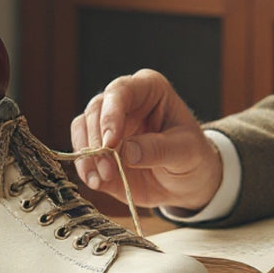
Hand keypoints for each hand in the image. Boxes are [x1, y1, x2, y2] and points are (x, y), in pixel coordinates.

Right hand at [70, 69, 222, 210]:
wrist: (185, 181)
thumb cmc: (192, 156)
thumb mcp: (187, 152)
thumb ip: (159, 149)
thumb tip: (127, 152)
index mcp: (148, 90)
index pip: (121, 91)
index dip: (111, 115)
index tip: (110, 142)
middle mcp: (123, 102)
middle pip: (95, 110)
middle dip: (97, 140)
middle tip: (109, 168)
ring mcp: (107, 124)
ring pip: (82, 128)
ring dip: (88, 155)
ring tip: (103, 178)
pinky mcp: (98, 147)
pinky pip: (81, 152)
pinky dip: (85, 168)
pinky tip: (96, 182)